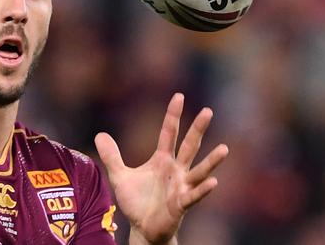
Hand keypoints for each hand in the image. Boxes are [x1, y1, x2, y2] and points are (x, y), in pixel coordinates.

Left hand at [95, 93, 228, 243]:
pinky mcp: (181, 204)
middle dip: (198, 129)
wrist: (142, 228)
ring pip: (199, 170)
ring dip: (211, 161)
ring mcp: (181, 186)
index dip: (173, 115)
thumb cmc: (136, 202)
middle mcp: (176, 170)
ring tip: (224, 148)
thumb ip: (111, 156)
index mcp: (162, 159)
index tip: (178, 96)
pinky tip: (213, 181)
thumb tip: (100, 134)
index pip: (169, 133)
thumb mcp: (119, 175)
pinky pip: (193, 195)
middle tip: (208, 110)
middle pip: (189, 145)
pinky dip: (203, 189)